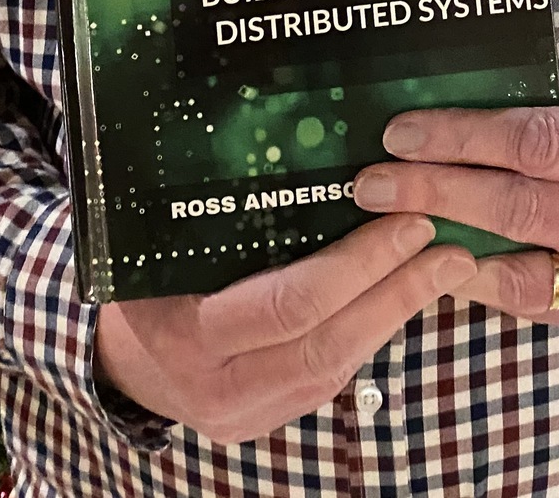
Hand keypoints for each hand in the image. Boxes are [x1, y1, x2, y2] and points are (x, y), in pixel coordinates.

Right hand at [93, 213, 474, 442]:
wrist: (112, 353)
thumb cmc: (141, 275)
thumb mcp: (159, 241)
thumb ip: (219, 211)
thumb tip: (301, 136)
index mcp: (187, 331)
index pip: (288, 304)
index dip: (356, 264)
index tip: (404, 218)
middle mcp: (215, 385)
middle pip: (324, 345)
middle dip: (395, 292)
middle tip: (447, 244)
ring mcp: (242, 413)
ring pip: (336, 368)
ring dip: (397, 314)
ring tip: (446, 268)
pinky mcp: (265, 421)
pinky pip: (330, 379)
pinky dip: (372, 332)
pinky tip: (405, 295)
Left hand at [350, 99, 558, 328]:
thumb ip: (538, 114)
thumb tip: (446, 101)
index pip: (535, 141)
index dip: (462, 137)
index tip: (401, 133)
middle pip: (516, 204)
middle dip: (433, 190)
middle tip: (369, 181)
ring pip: (513, 264)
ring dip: (439, 242)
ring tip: (380, 224)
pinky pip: (520, 301)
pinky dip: (469, 279)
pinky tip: (427, 261)